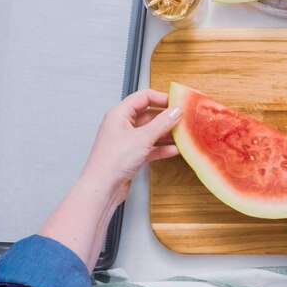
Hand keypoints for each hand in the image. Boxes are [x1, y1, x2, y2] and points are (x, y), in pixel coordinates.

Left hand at [39, 89, 181, 270]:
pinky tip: (174, 150)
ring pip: (151, 132)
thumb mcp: (142, 138)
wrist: (102, 188)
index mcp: (119, 114)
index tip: (178, 102)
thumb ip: (162, 123)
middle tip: (184, 119)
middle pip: (149, 114)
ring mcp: (127, 141)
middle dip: (167, 117)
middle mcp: (122, 125)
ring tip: (183, 134)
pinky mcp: (131, 155)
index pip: (143, 97)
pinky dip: (161, 148)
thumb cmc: (113, 161)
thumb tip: (176, 110)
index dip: (162, 98)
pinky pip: (150, 147)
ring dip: (166, 133)